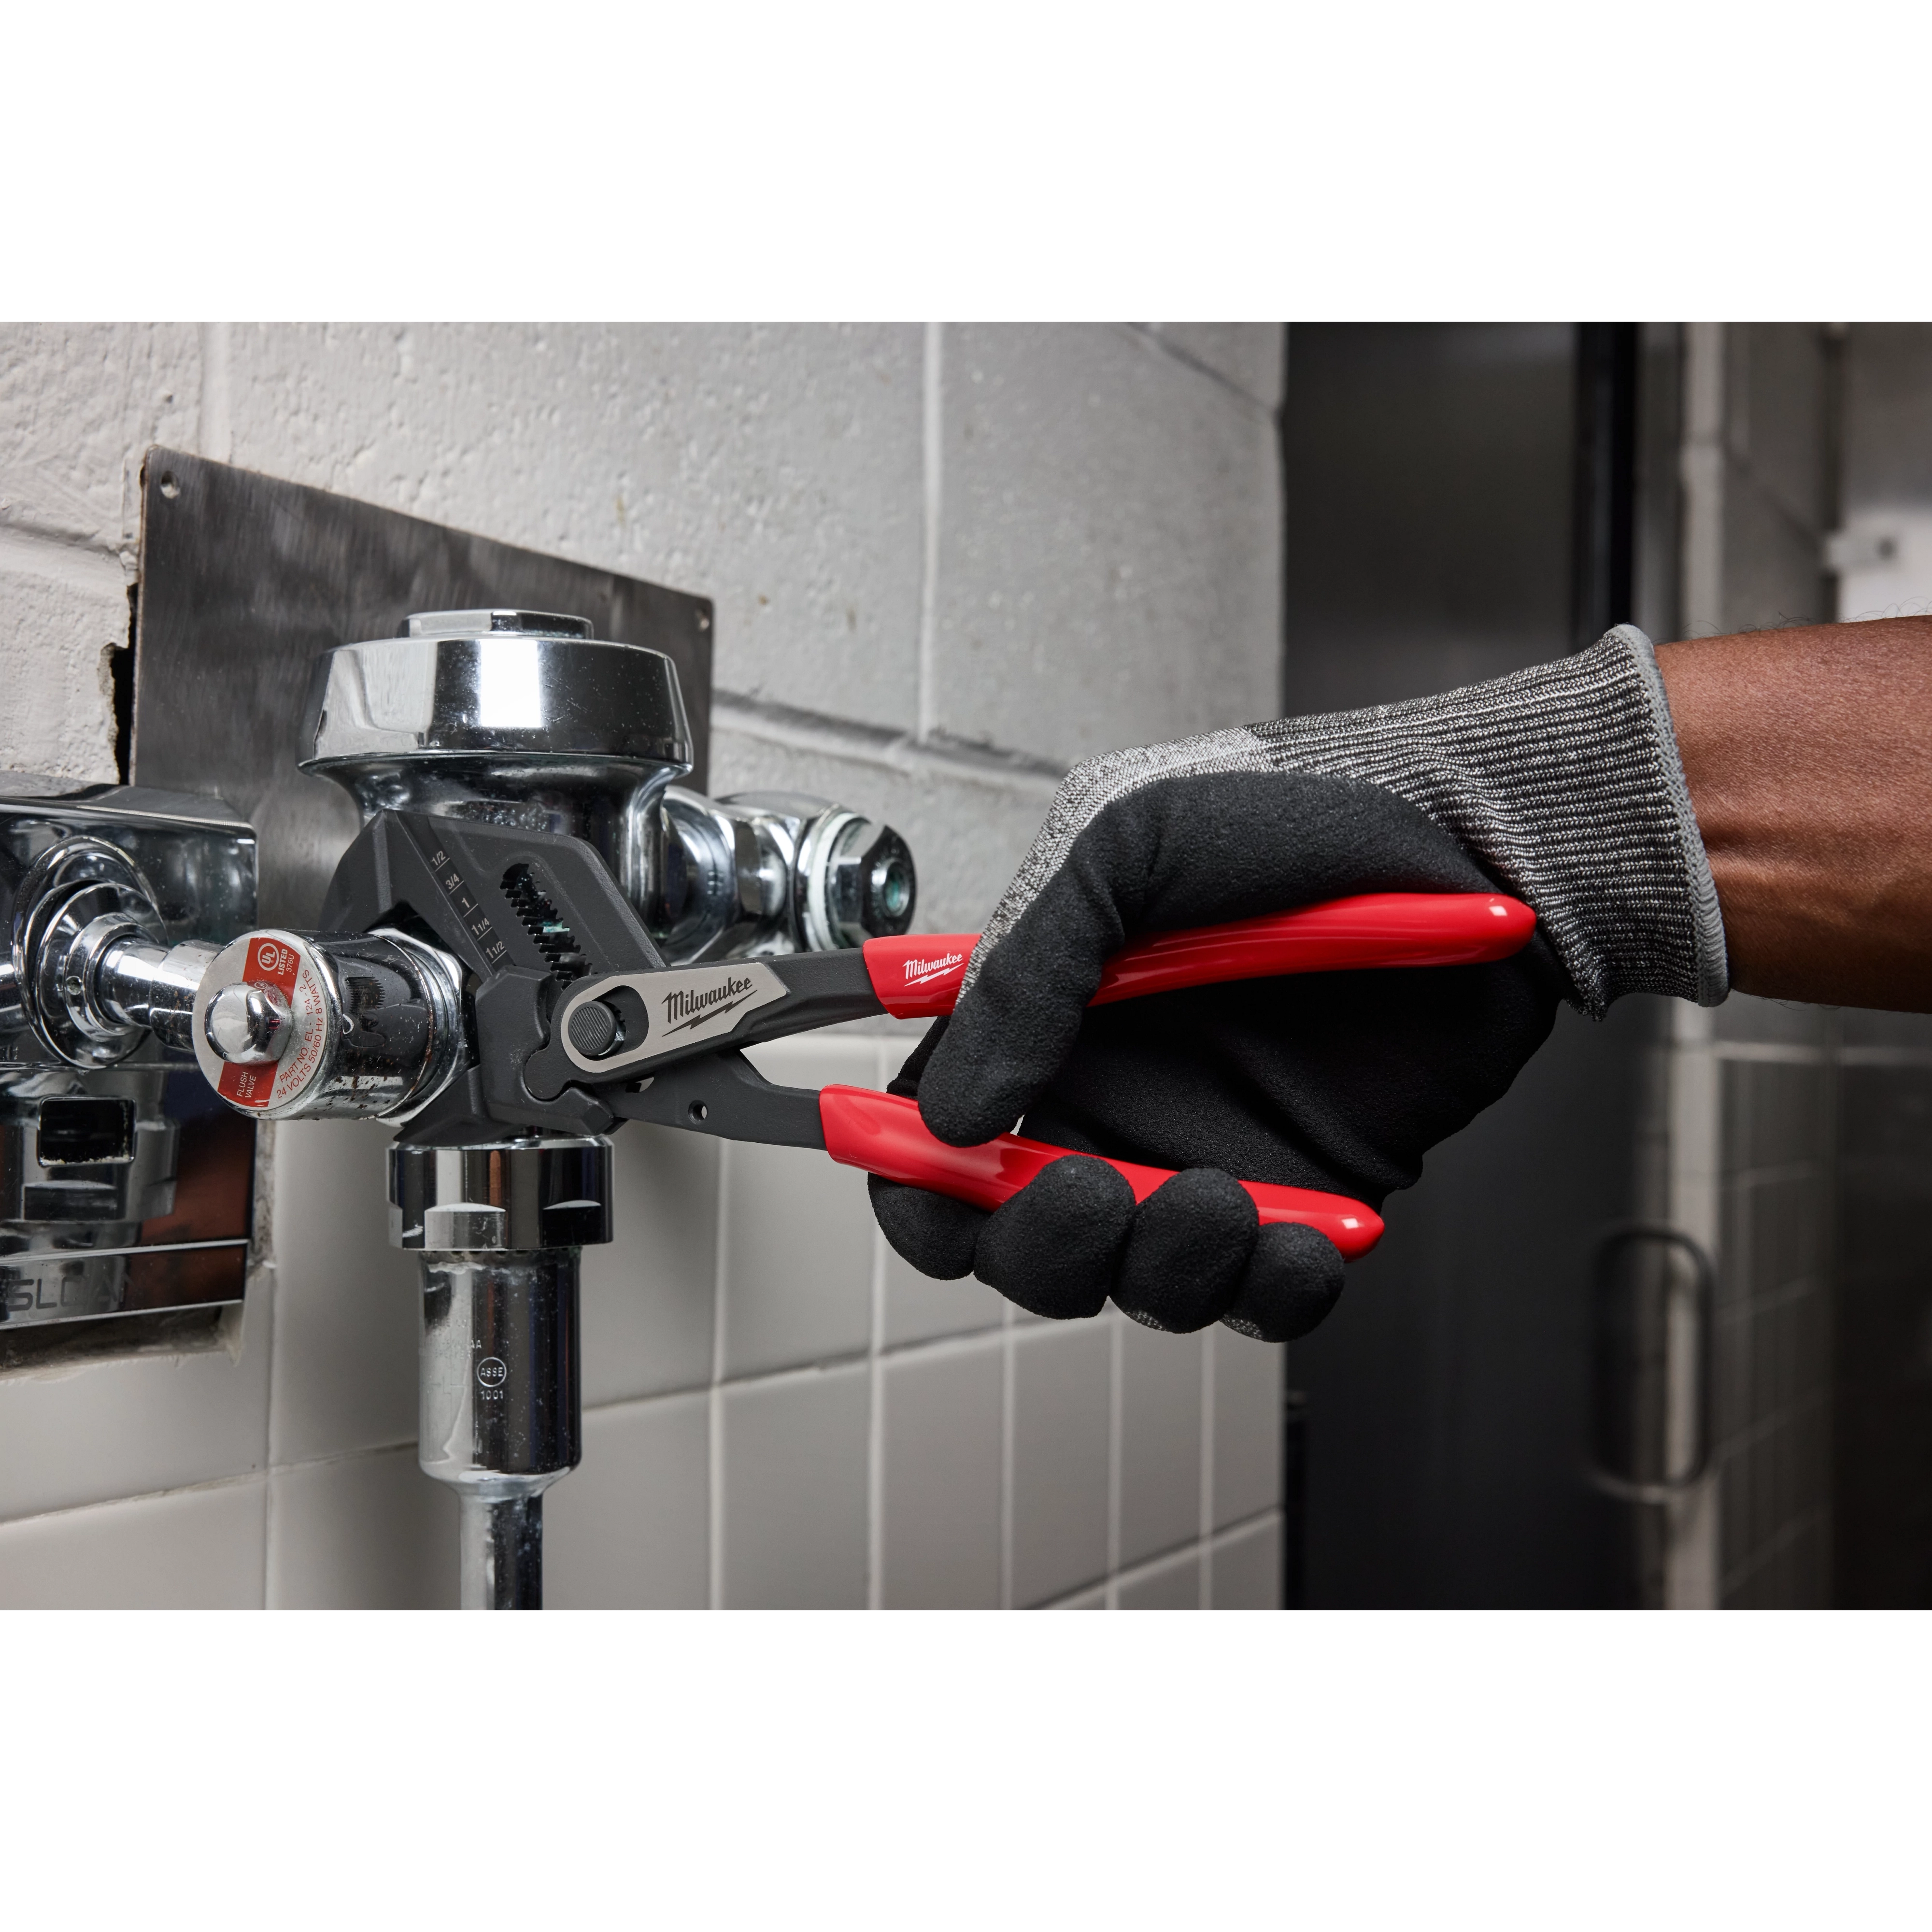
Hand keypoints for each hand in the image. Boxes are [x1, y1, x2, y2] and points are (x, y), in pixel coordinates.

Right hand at [870, 767, 1567, 1340]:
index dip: (922, 1186)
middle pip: (1024, 1240)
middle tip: (1097, 1195)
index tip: (945, 1184)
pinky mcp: (1305, 1194)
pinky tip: (1307, 1241)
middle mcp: (1115, 1102)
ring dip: (1165, 1268)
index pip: (938, 1141)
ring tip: (1224, 1200)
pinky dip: (1277, 1287)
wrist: (1472, 844)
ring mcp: (1207, 1154)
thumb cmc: (1297, 817)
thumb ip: (1026, 974)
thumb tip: (952, 1112)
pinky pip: (1265, 1291)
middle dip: (1045, 1245)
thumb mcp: (1127, 848)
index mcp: (1048, 1025)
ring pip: (1140, 1284)